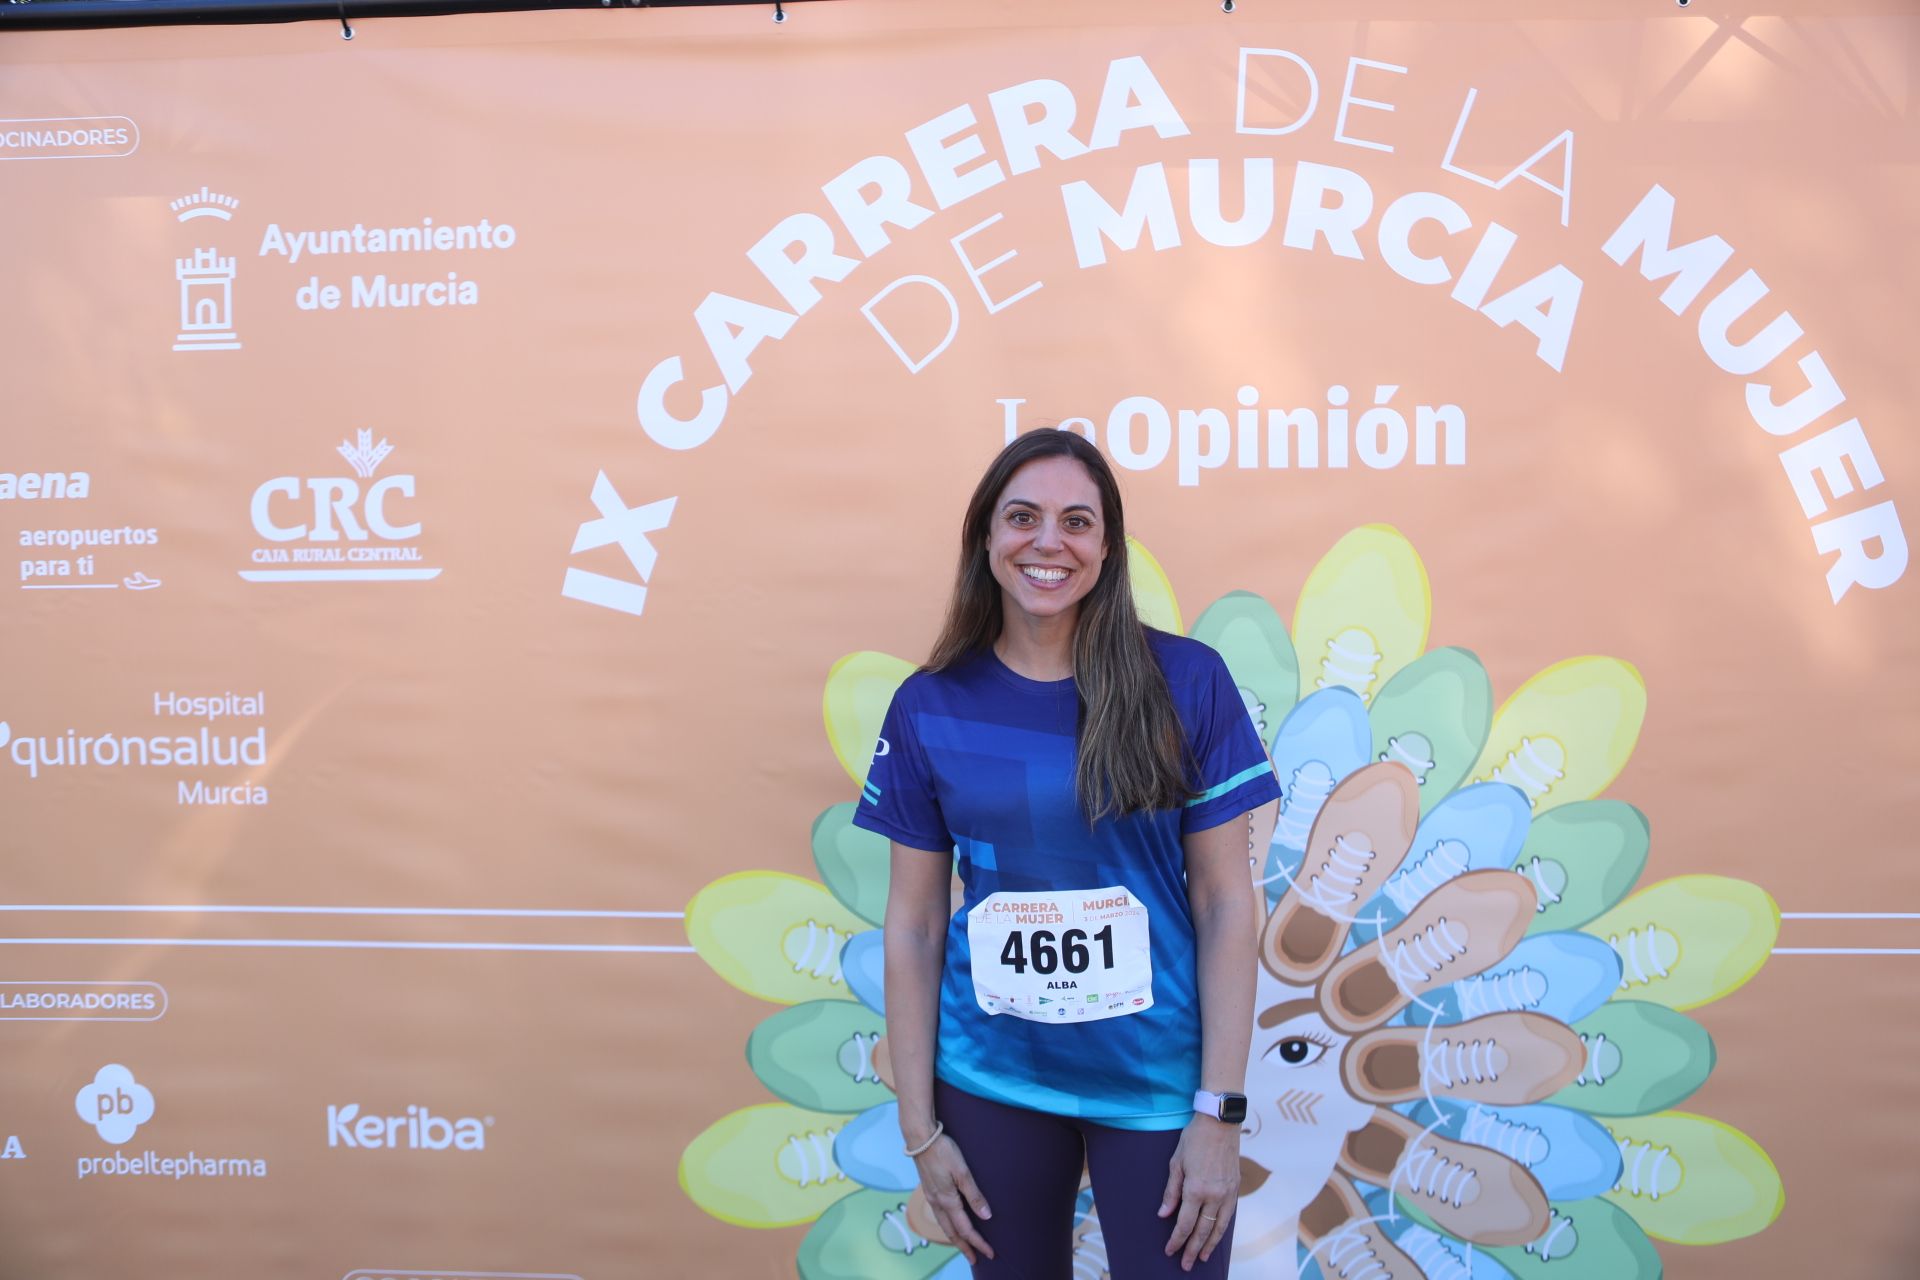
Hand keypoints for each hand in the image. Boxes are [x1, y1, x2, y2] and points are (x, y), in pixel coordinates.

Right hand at [911, 1132, 994, 1263]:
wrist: (919, 1137)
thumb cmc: (943, 1151)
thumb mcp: (962, 1171)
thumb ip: (974, 1195)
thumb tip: (986, 1216)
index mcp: (947, 1200)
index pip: (965, 1229)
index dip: (978, 1242)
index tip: (989, 1253)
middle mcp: (937, 1202)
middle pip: (952, 1233)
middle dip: (964, 1247)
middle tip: (975, 1258)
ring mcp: (931, 1196)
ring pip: (943, 1225)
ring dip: (955, 1238)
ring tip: (964, 1245)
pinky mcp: (928, 1189)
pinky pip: (939, 1215)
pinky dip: (947, 1225)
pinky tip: (950, 1222)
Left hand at [1159, 1114, 1240, 1270]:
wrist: (1220, 1122)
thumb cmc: (1194, 1138)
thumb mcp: (1176, 1162)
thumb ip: (1171, 1191)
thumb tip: (1164, 1215)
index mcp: (1195, 1189)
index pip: (1184, 1223)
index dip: (1176, 1240)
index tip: (1170, 1251)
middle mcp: (1214, 1195)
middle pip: (1202, 1230)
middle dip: (1193, 1249)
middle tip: (1186, 1265)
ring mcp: (1227, 1192)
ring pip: (1219, 1226)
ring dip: (1210, 1244)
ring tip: (1202, 1257)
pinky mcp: (1235, 1187)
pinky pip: (1229, 1214)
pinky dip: (1222, 1228)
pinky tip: (1217, 1234)